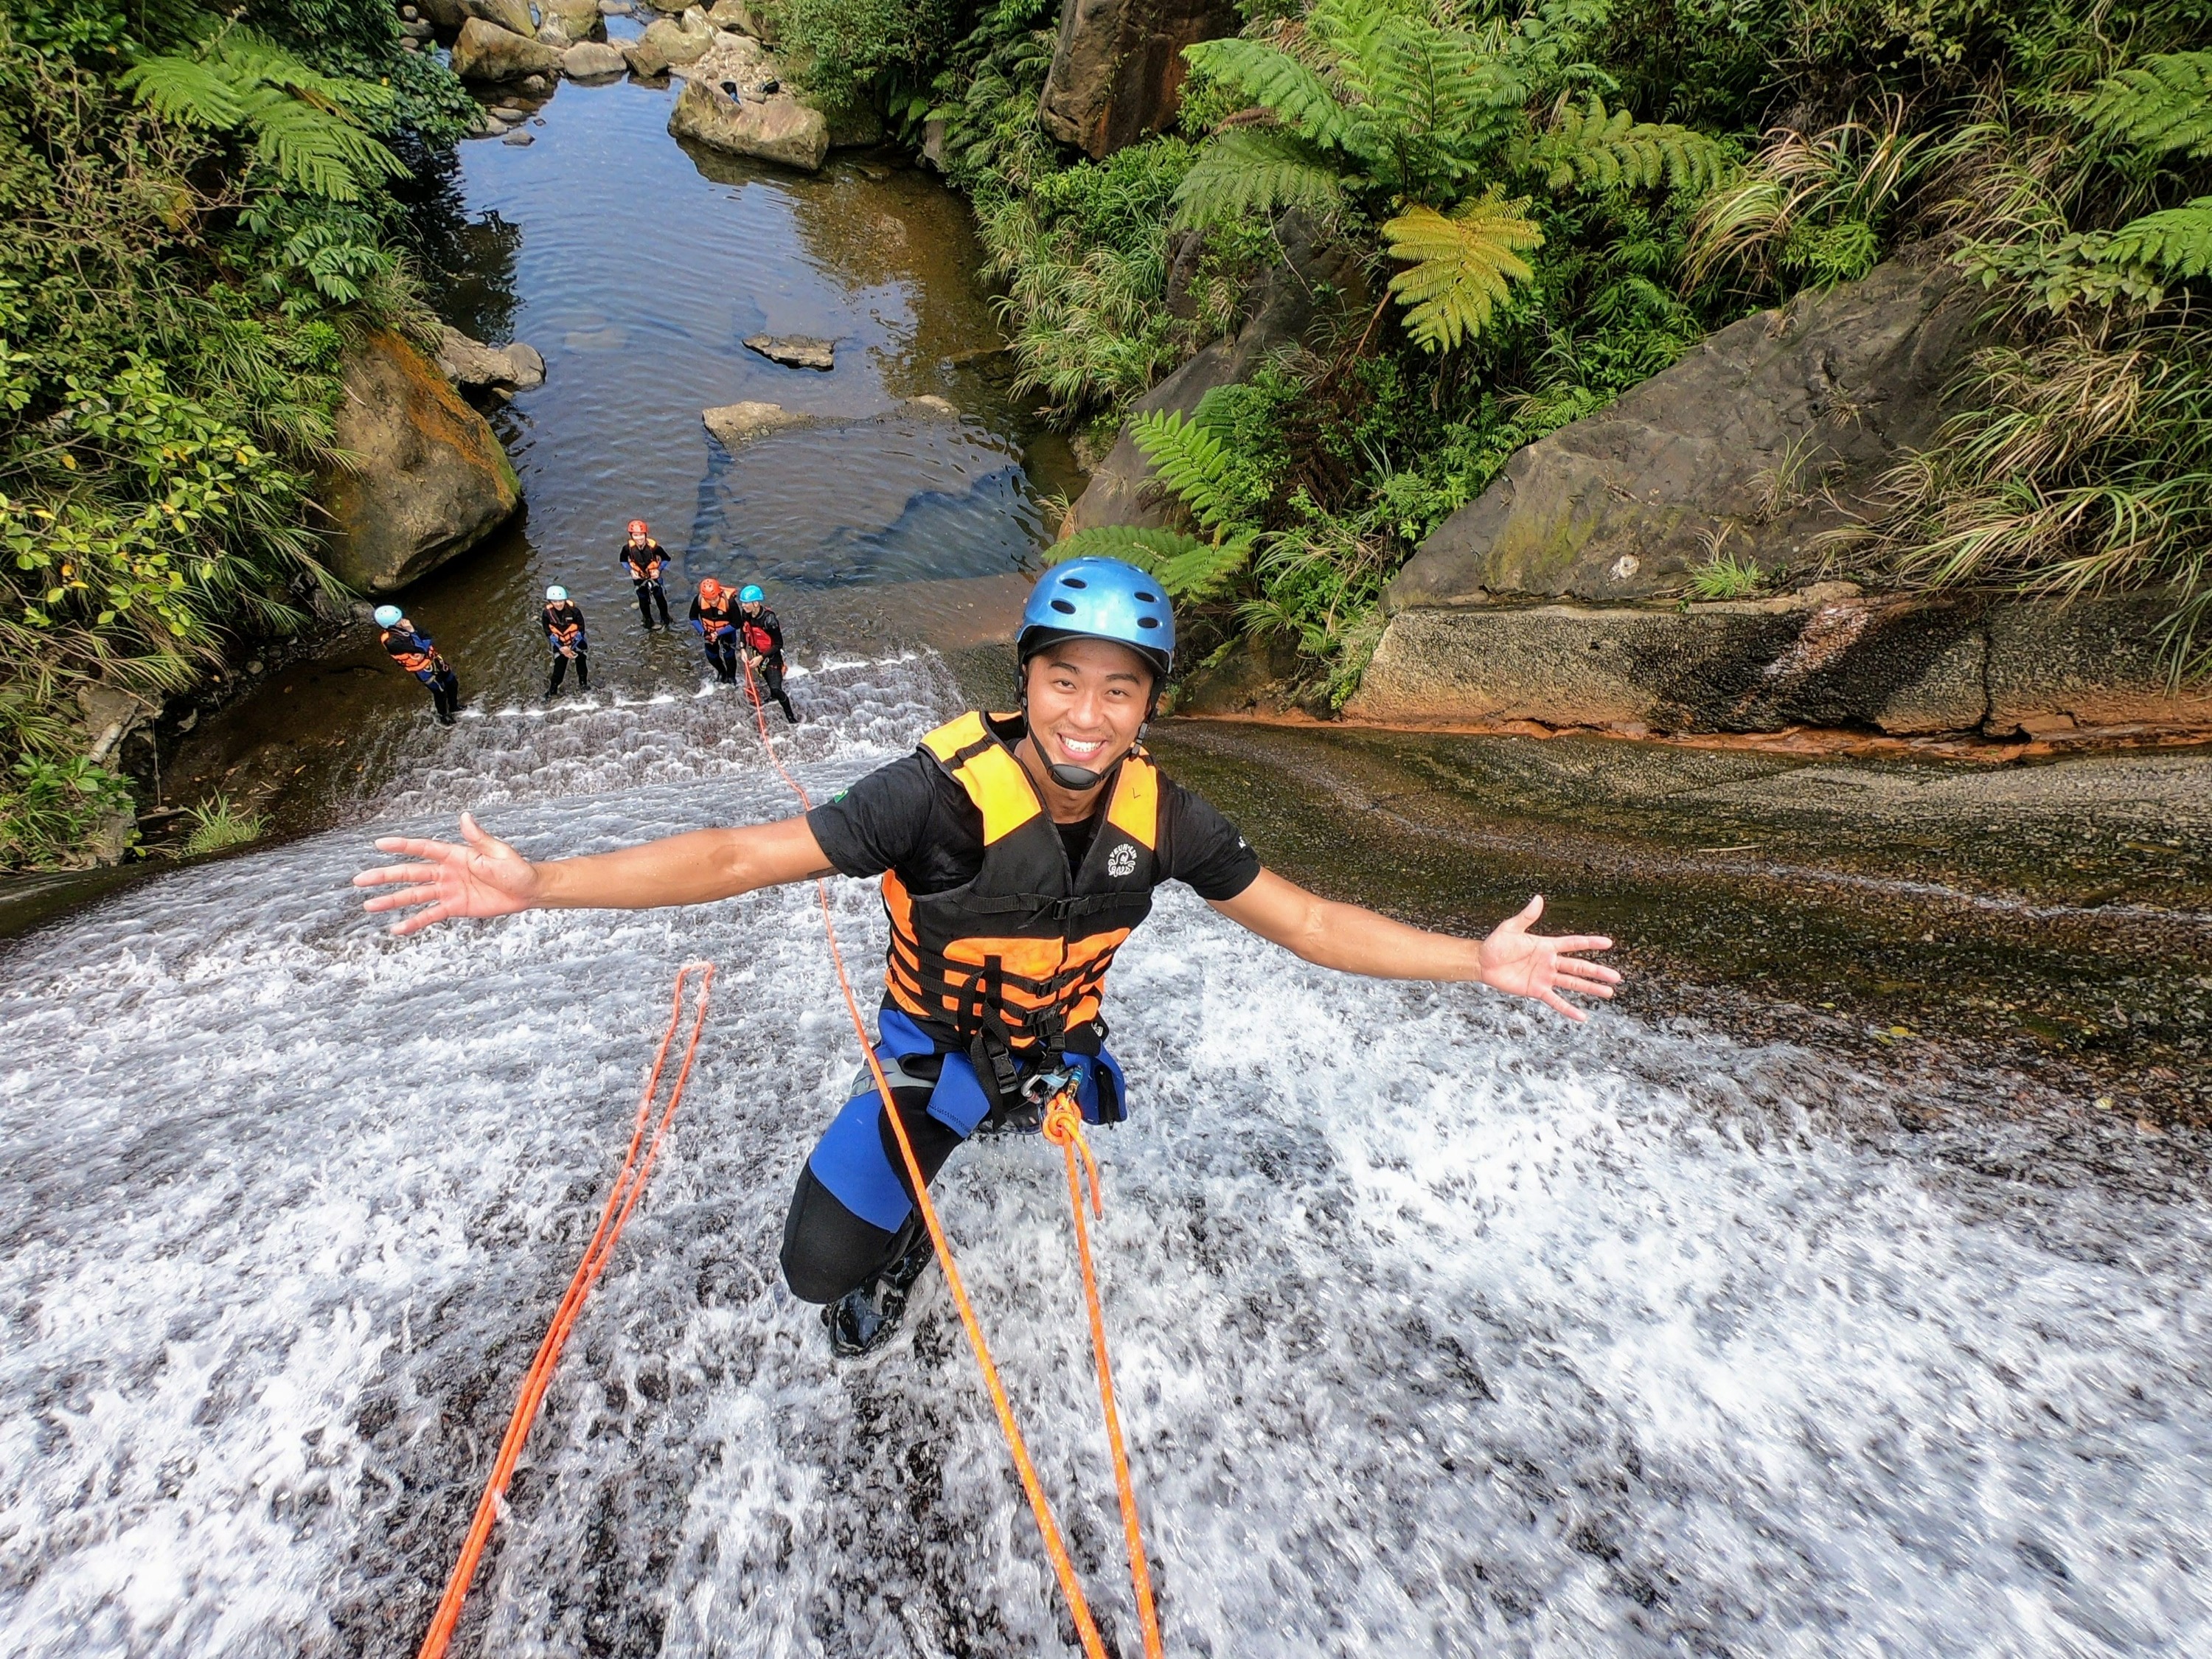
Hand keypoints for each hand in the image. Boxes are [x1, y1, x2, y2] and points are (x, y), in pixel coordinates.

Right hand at [353, 811, 541, 935]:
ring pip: (414, 896)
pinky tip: (396, 929)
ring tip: (369, 906)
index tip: (378, 844)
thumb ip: (478, 838)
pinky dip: (414, 923)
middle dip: (384, 876)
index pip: (422, 848)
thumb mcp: (498, 852)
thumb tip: (465, 817)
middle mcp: (446, 872)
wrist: (527, 891)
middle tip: (359, 880)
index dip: (401, 846)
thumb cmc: (515, 868)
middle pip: (409, 873)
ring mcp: (448, 890)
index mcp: (454, 854)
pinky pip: (430, 915)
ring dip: (392, 901)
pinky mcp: (454, 907)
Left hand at [1477, 894, 1619, 1021]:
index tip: (1608, 943)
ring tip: (1608, 992)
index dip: (1590, 942)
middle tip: (1616, 977)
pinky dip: (1568, 1009)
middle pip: (1579, 967)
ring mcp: (1545, 977)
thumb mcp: (1511, 928)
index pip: (1573, 943)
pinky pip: (1555, 1001)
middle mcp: (1550, 962)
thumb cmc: (1496, 943)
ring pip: (1573, 983)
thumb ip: (1526, 916)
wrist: (1482, 962)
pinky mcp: (1536, 990)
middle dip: (1597, 971)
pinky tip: (1581, 1017)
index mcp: (1547, 945)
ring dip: (1590, 988)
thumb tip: (1538, 898)